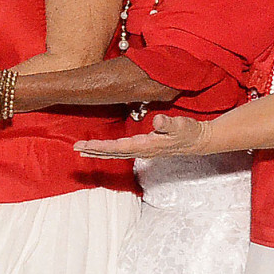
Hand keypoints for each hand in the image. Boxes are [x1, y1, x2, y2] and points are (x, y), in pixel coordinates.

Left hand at [75, 112, 207, 159]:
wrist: (198, 141)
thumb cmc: (189, 132)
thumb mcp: (181, 126)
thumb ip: (169, 124)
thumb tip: (157, 121)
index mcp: (146, 145)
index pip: (118, 147)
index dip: (101, 146)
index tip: (85, 145)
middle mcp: (141, 150)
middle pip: (112, 152)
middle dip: (93, 150)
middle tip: (75, 147)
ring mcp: (142, 150)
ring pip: (114, 152)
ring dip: (98, 151)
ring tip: (82, 149)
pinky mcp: (143, 147)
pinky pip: (120, 150)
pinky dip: (107, 149)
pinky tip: (100, 148)